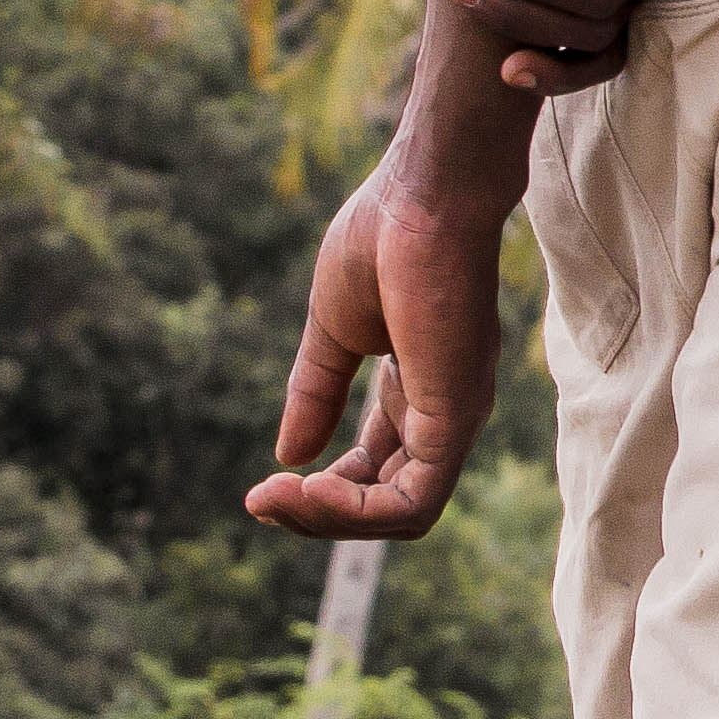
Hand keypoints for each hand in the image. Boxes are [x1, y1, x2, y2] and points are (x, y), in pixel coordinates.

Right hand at [244, 152, 513, 539]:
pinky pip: (414, 500)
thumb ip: (315, 392)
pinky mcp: (457, 416)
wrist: (423, 197)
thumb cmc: (385, 241)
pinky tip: (307, 489)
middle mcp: (445, 412)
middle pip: (389, 502)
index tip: (263, 490)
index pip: (379, 473)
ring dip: (330, 521)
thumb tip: (287, 454)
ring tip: (276, 501)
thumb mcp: (334, 331)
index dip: (323, 495)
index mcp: (419, 392)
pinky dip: (357, 511)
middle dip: (319, 516)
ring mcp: (456, 417)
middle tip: (261, 503)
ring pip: (403, 514)